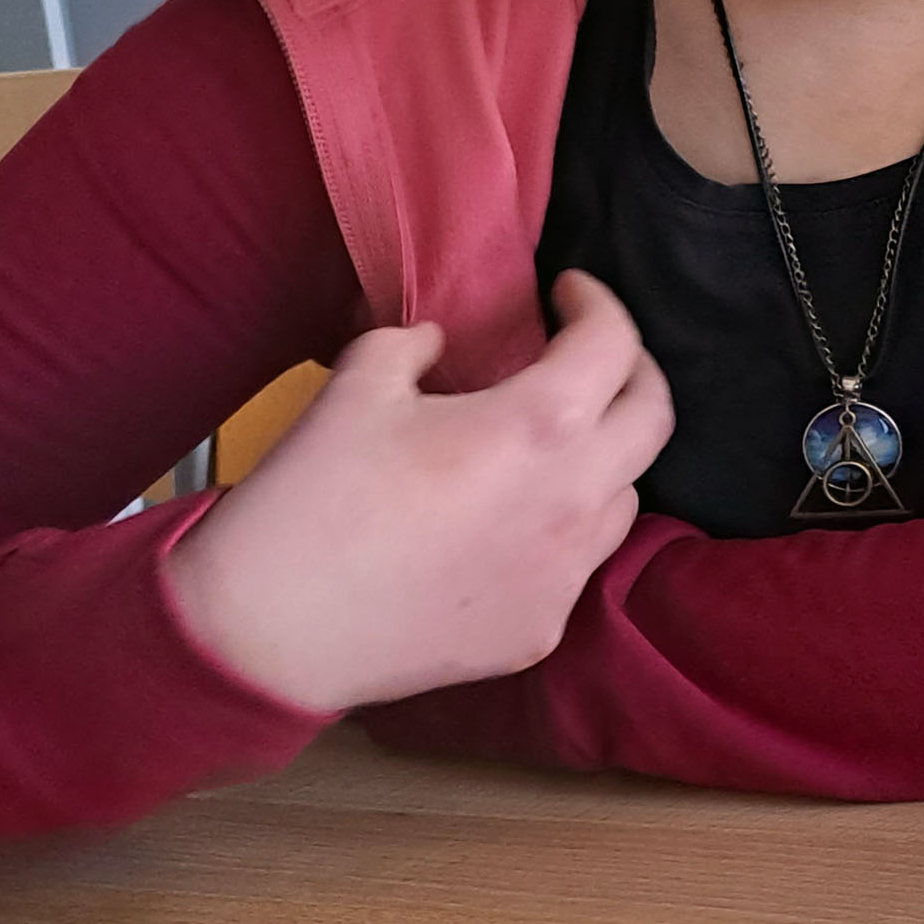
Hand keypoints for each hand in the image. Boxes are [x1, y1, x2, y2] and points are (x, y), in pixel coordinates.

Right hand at [168, 272, 674, 712]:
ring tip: (553, 443)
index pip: (613, 345)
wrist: (268, 632)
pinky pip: (575, 565)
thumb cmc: (311, 498)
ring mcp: (566, 575)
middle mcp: (577, 501)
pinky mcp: (541, 630)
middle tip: (590, 353)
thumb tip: (443, 345)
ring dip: (604, 457)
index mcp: (541, 428)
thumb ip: (413, 345)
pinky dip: (559, 530)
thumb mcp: (356, 387)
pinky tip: (509, 526)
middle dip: (634, 371)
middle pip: (655, 419)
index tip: (568, 290)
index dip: (599, 304)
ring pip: (623, 498)